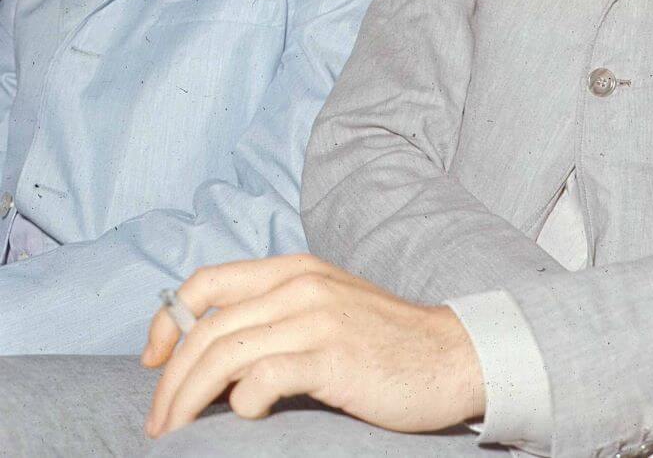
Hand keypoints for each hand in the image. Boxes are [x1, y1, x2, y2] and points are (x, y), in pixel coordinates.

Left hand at [141, 254, 484, 437]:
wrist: (451, 356)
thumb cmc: (386, 342)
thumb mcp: (327, 306)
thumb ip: (277, 312)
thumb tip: (213, 351)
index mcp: (295, 269)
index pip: (206, 282)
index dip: (166, 321)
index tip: (152, 360)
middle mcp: (301, 285)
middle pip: (206, 330)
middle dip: (169, 380)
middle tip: (160, 421)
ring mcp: (318, 318)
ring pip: (224, 354)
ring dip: (188, 399)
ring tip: (179, 431)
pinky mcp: (333, 357)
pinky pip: (262, 378)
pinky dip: (241, 401)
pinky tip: (248, 414)